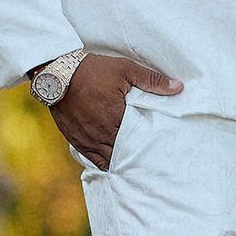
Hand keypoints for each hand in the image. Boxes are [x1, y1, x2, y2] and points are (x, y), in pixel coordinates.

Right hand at [49, 49, 182, 168]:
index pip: (138, 142)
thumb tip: (178, 87)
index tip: (159, 152)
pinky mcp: (75, 140)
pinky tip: (113, 162)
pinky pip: (92, 159)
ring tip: (134, 166)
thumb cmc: (93, 70)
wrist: (57, 73)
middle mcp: (101, 135)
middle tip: (150, 163)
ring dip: (120, 162)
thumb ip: (152, 80)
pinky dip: (103, 162)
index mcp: (116, 119)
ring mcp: (86, 140)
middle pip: (123, 154)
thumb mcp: (126, 69)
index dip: (148, 148)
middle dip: (135, 158)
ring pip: (107, 160)